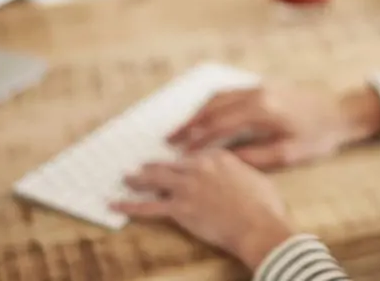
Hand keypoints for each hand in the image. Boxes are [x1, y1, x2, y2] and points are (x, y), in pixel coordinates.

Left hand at [110, 150, 293, 270]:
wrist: (257, 225)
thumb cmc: (264, 204)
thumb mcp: (255, 176)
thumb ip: (240, 170)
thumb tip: (238, 174)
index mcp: (218, 157)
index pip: (193, 155)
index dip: (182, 161)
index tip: (176, 163)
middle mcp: (199, 166)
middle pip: (170, 164)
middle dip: (154, 166)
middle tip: (142, 166)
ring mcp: (186, 187)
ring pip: (154, 179)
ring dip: (138, 178)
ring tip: (126, 178)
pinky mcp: (178, 209)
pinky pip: (148, 207)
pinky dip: (129, 206)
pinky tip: (115, 204)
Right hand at [166, 83, 379, 169]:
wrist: (340, 113)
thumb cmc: (318, 137)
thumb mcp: (288, 153)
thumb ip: (254, 156)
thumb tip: (223, 159)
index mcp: (262, 109)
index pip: (220, 123)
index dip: (198, 138)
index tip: (181, 151)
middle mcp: (257, 92)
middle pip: (214, 106)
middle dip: (190, 123)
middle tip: (170, 138)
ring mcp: (260, 86)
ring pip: (219, 96)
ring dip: (198, 112)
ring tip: (181, 129)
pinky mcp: (264, 86)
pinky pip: (230, 93)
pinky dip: (212, 104)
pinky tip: (204, 116)